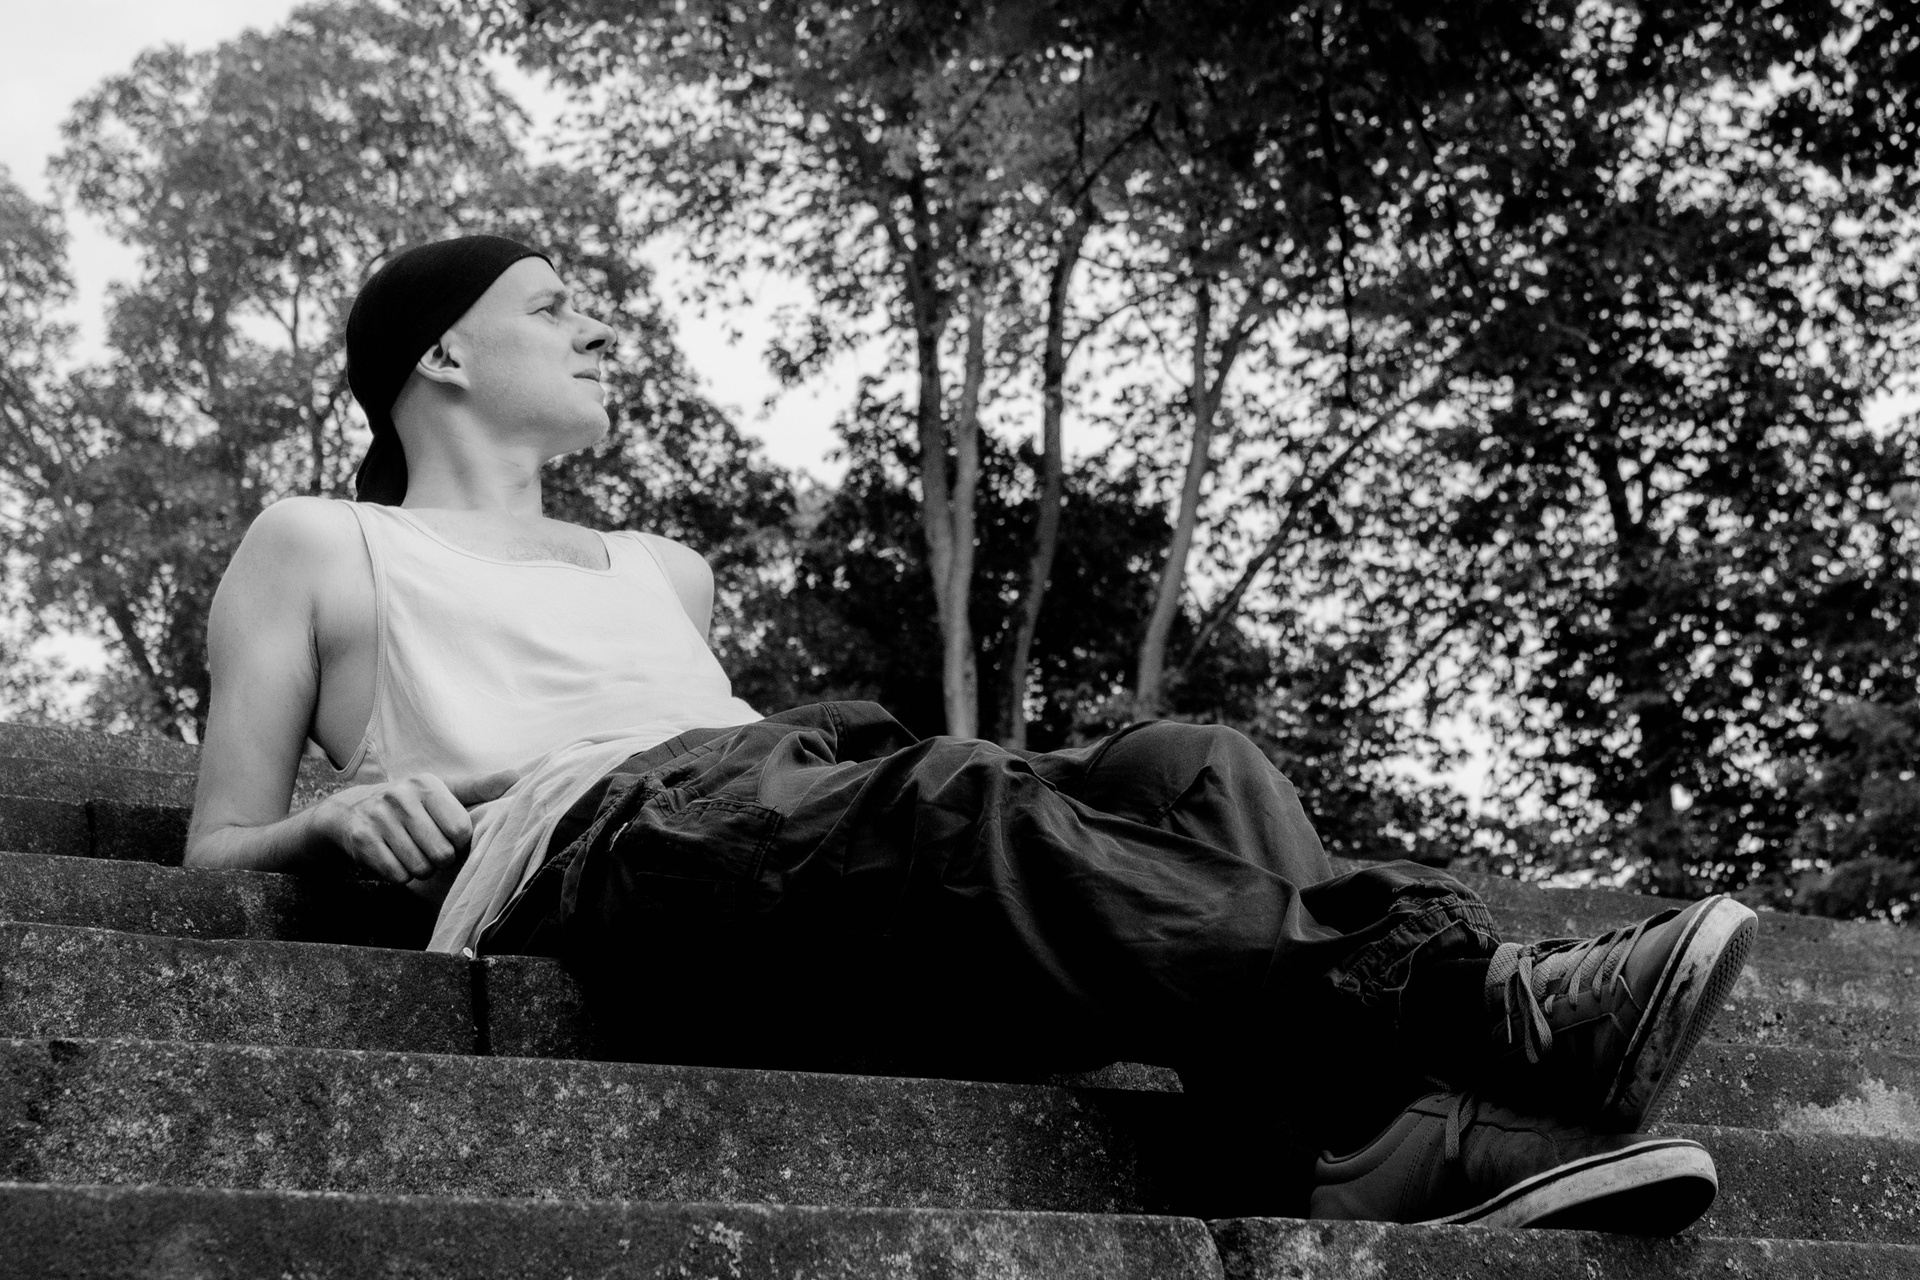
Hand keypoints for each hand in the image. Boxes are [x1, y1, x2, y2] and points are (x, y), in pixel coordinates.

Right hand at [309, 769, 519, 883]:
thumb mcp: (442, 791)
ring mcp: (379, 818)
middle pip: (441, 853)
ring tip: (411, 854)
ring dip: (420, 869)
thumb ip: (478, 788)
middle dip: (439, 860)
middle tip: (428, 849)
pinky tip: (394, 860)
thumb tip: (516, 776)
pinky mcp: (361, 839)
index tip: (448, 838)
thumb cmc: (409, 805)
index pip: (461, 831)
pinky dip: (399, 875)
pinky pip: (396, 874)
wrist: (350, 812)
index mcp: (428, 785)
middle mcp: (402, 797)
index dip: (458, 843)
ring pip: (419, 867)